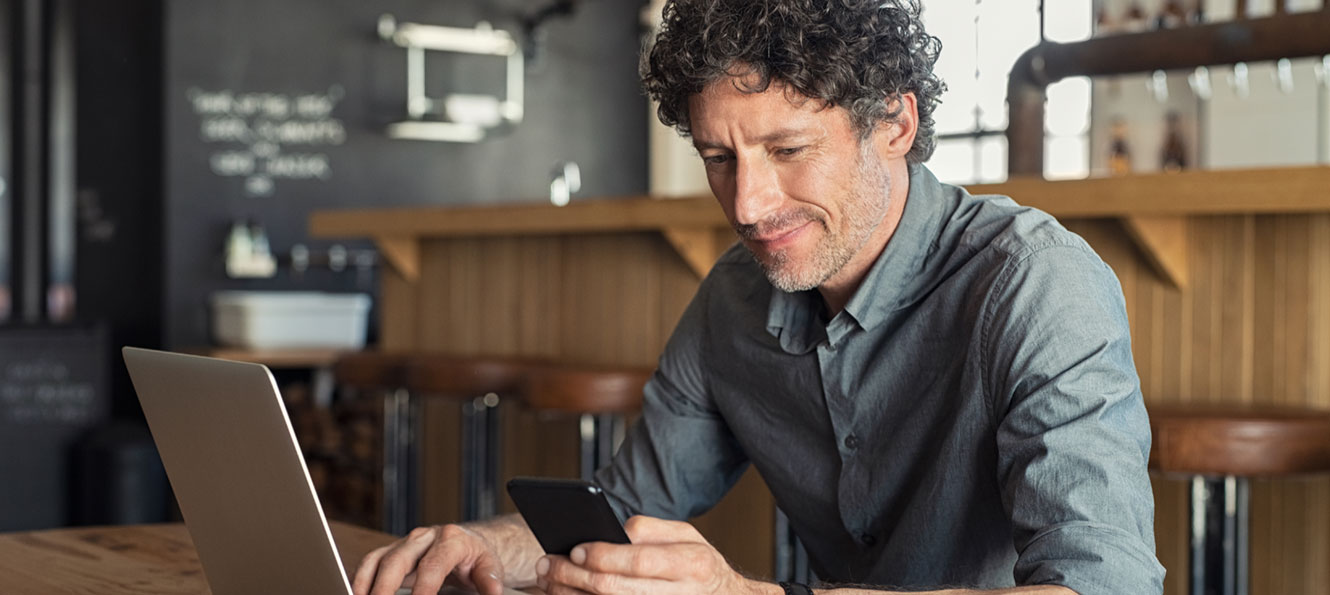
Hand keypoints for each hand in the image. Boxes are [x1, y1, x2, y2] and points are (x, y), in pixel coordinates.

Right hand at [353, 524, 505, 594]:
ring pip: (378, 560)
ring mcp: (405, 543)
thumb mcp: (489, 567)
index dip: (424, 587)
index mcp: (451, 540)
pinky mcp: (391, 551)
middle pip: (397, 560)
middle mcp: (424, 537)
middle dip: (385, 586)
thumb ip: (489, 580)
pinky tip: (358, 594)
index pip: (433, 565)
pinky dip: (360, 580)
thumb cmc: (476, 558)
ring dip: (365, 584)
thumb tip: (493, 592)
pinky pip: (370, 563)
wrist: (468, 543)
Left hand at [535, 515, 765, 594]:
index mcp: (691, 563)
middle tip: (547, 565)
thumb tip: (612, 533)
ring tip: (549, 583)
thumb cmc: (700, 567)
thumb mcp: (689, 537)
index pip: (638, 560)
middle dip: (574, 577)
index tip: (574, 550)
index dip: (602, 556)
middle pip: (615, 589)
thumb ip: (652, 530)